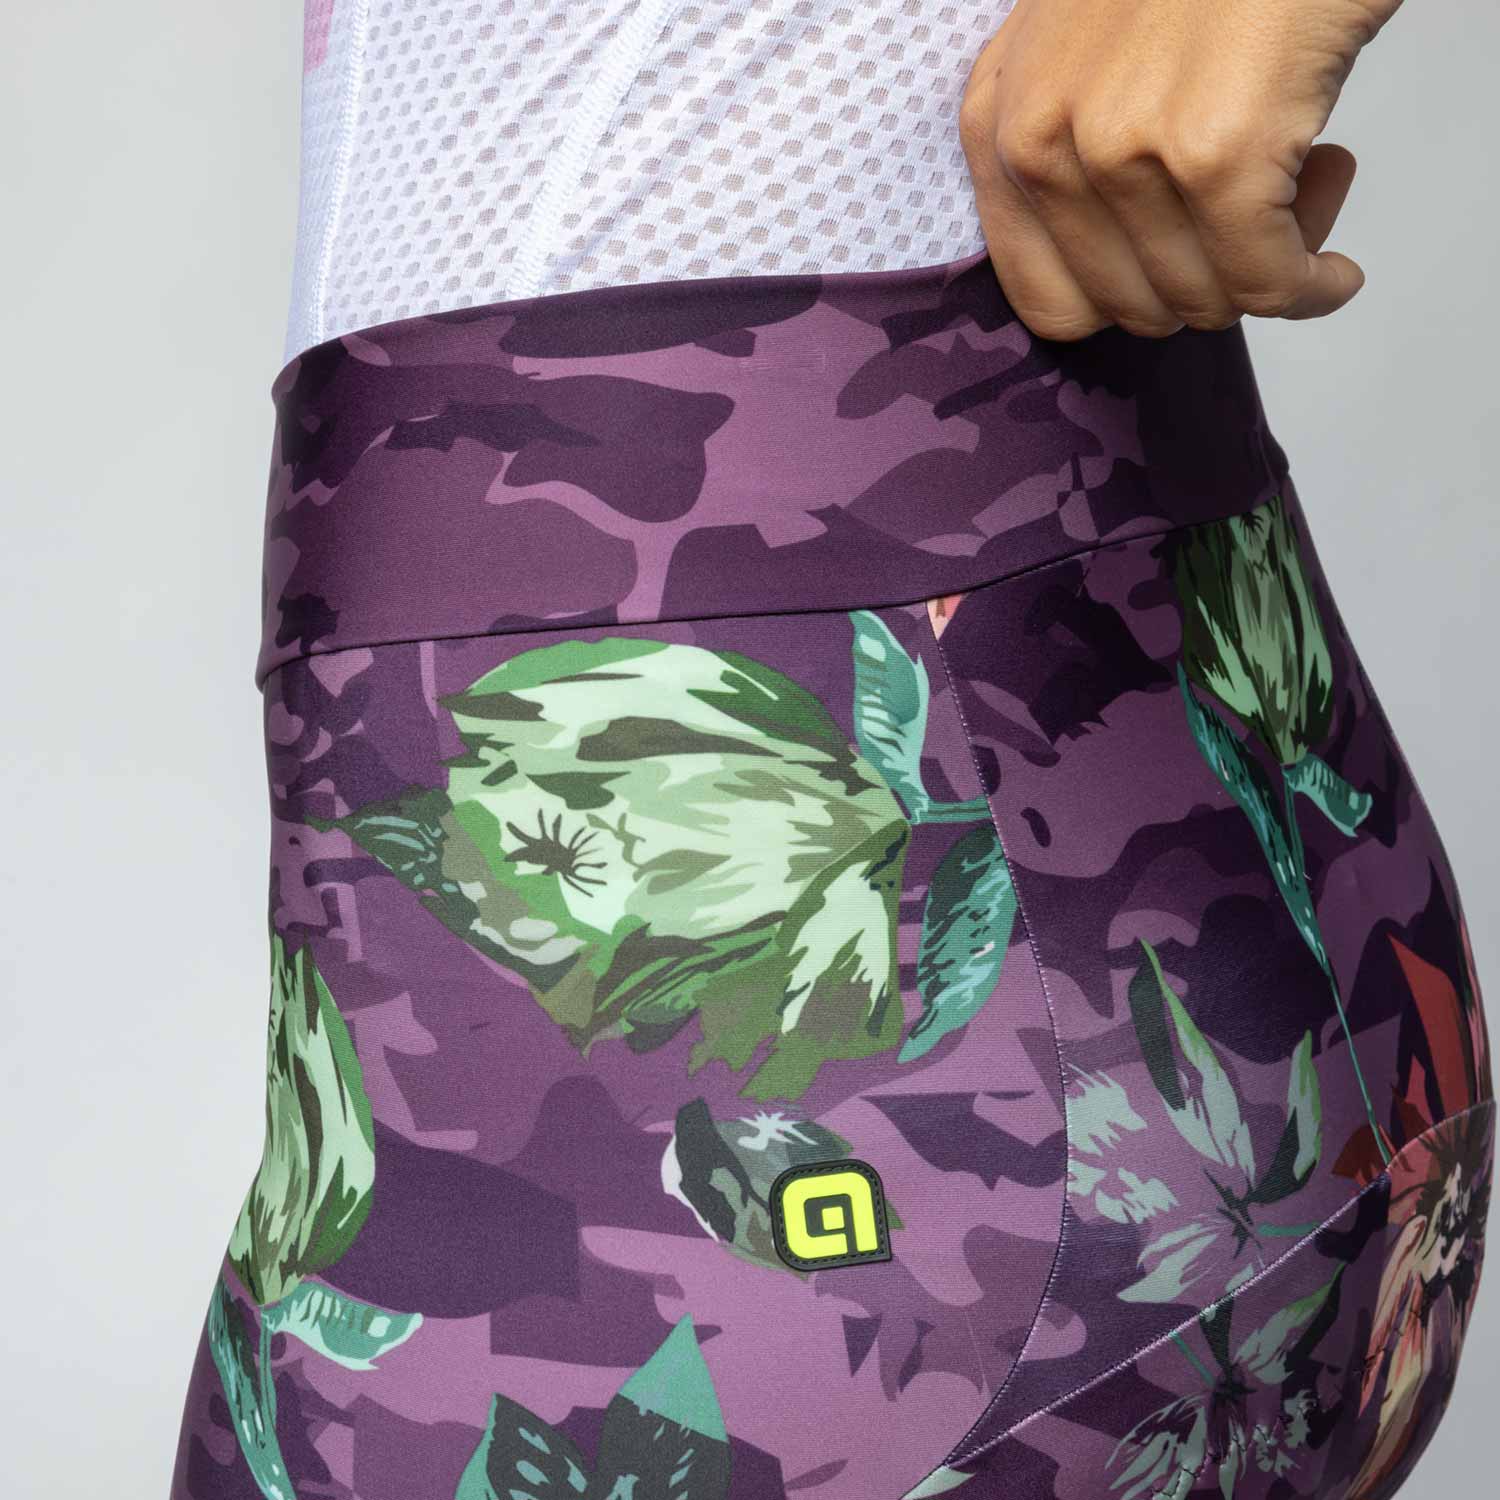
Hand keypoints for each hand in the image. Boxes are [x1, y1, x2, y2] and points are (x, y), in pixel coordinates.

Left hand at [958, 0, 1399, 339]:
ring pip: (1201, 301)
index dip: (1124, 305)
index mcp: (999, 128)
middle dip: (1206, 284)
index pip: (1046, 302)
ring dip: (1267, 271)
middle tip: (1256, 218)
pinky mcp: (1217, 156)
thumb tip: (1114, 274)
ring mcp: (1123, 154)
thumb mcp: (1076, 53)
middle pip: (1130, 309)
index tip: (1178, 278)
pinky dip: (1311, 288)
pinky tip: (1335, 271)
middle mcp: (1042, 146)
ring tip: (1301, 190)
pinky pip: (1265, 282)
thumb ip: (1062, 153)